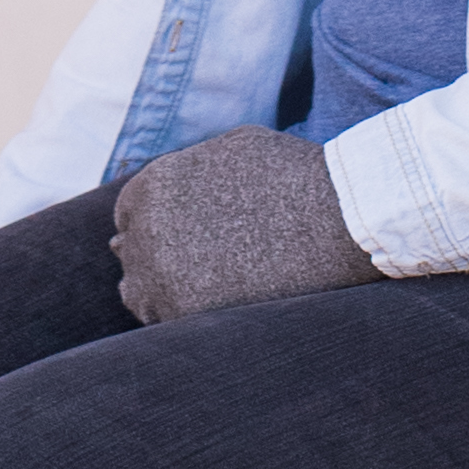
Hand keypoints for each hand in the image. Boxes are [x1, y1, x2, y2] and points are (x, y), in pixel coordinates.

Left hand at [111, 130, 381, 322]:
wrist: (338, 219)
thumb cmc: (295, 175)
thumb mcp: (235, 147)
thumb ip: (195, 166)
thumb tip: (181, 181)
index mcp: (155, 185)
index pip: (129, 212)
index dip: (146, 224)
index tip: (163, 237)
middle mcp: (148, 229)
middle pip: (132, 252)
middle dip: (149, 256)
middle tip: (171, 267)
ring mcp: (164, 273)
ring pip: (138, 292)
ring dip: (154, 292)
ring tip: (177, 295)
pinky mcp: (189, 312)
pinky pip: (165, 321)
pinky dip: (176, 318)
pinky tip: (196, 313)